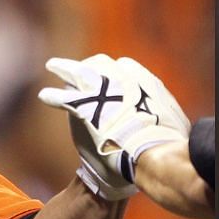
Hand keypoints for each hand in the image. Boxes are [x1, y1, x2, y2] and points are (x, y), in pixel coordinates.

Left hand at [37, 54, 189, 199]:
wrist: (151, 154)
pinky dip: (52, 97)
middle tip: (81, 71)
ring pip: (78, 72)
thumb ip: (165, 114)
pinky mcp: (84, 107)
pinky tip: (45, 96)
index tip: (108, 79)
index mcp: (143, 80)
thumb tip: (168, 120)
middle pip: (100, 63)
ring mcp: (101, 90)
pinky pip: (64, 98)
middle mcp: (121, 78)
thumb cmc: (166, 145)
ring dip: (64, 68)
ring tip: (54, 66)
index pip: (124, 67)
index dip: (114, 74)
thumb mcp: (174, 122)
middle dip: (89, 66)